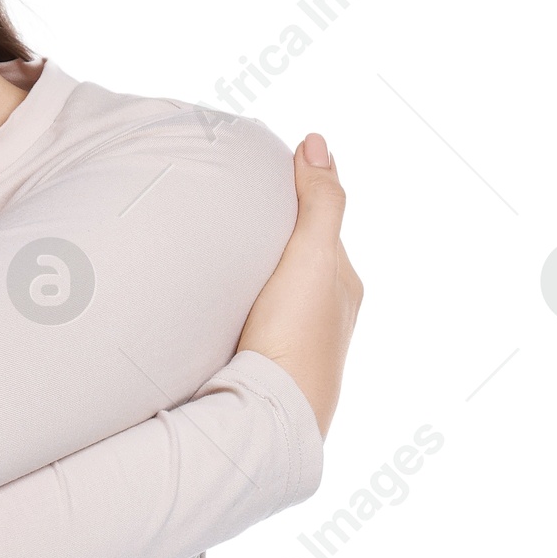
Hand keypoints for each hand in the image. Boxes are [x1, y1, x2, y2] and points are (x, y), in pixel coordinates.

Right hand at [236, 132, 362, 438]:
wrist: (273, 417)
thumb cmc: (297, 335)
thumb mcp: (314, 255)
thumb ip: (319, 201)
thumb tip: (318, 141)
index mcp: (344, 286)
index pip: (319, 229)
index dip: (293, 203)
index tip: (257, 183)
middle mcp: (327, 318)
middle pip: (297, 266)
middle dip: (271, 245)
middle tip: (228, 224)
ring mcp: (297, 349)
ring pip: (275, 300)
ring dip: (252, 283)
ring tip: (215, 269)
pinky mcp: (266, 374)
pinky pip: (253, 330)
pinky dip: (238, 313)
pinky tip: (212, 317)